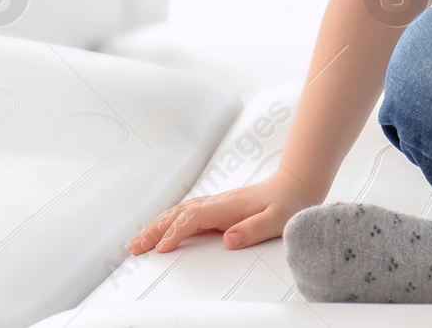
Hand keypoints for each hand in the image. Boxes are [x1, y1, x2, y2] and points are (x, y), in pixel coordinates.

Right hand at [126, 169, 322, 254]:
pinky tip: (161, 227)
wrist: (296, 184)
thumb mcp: (277, 220)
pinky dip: (169, 220)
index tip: (161, 248)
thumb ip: (253, 230)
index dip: (175, 233)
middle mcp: (218, 202)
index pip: (193, 218)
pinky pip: (186, 212)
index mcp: (228, 206)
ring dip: (157, 225)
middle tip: (134, 247)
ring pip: (179, 212)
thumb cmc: (289, 202)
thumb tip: (228, 239)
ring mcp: (217, 203)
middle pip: (178, 214)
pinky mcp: (218, 206)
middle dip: (154, 230)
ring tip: (138, 241)